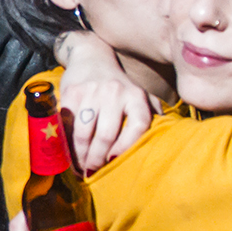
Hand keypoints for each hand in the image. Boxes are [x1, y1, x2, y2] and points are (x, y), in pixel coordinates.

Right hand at [56, 32, 153, 172]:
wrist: (90, 58)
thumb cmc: (119, 86)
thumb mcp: (139, 96)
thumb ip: (152, 115)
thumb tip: (166, 141)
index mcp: (136, 96)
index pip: (138, 125)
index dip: (127, 147)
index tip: (115, 161)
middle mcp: (115, 92)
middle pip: (106, 135)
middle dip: (97, 159)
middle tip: (92, 172)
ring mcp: (92, 92)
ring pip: (83, 133)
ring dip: (80, 155)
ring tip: (79, 167)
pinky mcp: (72, 92)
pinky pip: (67, 124)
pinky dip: (65, 142)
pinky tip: (67, 152)